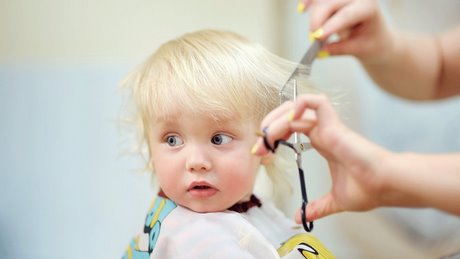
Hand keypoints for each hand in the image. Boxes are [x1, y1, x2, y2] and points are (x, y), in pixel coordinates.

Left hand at [252, 94, 388, 220]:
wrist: (385, 186)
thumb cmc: (368, 189)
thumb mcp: (334, 200)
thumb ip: (317, 207)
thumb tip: (301, 217)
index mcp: (322, 143)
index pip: (291, 129)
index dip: (273, 137)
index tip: (262, 153)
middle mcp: (323, 132)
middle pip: (290, 115)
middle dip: (270, 126)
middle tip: (260, 145)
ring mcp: (328, 126)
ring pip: (297, 108)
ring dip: (277, 118)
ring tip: (267, 136)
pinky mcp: (334, 125)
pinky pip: (315, 103)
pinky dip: (299, 105)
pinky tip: (287, 122)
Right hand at [299, 0, 393, 60]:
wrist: (376, 36)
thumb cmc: (371, 43)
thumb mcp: (359, 49)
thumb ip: (339, 49)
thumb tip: (319, 52)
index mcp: (368, 7)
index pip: (346, 15)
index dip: (331, 25)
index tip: (317, 37)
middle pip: (330, 3)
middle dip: (318, 20)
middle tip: (313, 38)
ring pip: (321, 1)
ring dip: (315, 16)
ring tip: (317, 34)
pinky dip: (309, 2)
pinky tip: (302, 8)